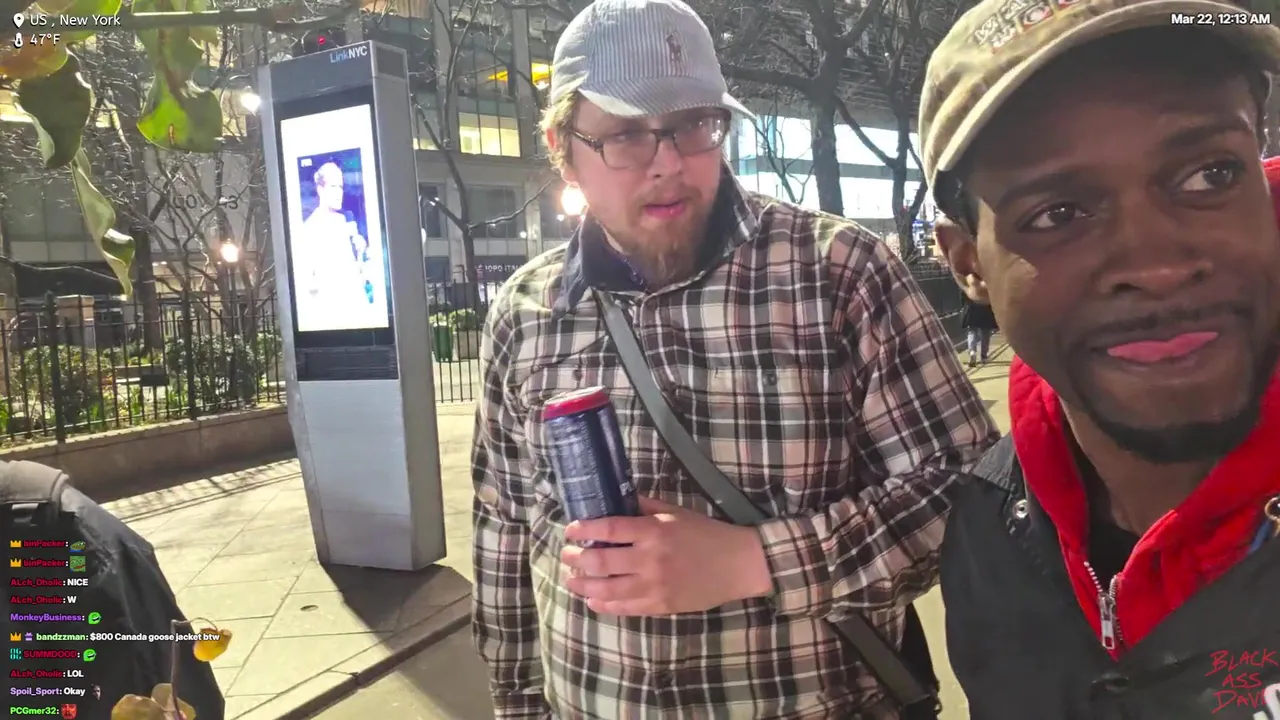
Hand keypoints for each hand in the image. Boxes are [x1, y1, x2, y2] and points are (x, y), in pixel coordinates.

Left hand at [559, 496, 773, 615]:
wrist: (737, 564)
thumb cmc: (705, 534)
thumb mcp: (675, 512)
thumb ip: (644, 507)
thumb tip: (616, 499)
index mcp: (654, 532)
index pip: (609, 529)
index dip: (584, 529)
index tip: (571, 530)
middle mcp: (650, 559)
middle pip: (601, 561)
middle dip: (577, 558)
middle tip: (566, 555)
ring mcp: (654, 586)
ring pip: (607, 589)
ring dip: (583, 583)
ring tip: (572, 578)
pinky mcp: (660, 606)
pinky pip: (624, 608)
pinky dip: (603, 604)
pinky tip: (592, 598)